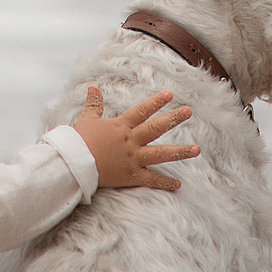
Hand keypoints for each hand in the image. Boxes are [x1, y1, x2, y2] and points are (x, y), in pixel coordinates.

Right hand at [75, 85, 198, 190]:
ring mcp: (133, 159)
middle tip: (189, 111)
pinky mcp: (131, 175)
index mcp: (121, 126)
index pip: (142, 111)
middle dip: (173, 119)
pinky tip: (178, 185)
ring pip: (160, 154)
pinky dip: (164, 183)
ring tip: (197, 149)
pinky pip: (151, 179)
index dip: (156, 102)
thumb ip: (94, 104)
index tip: (170, 94)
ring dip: (180, 152)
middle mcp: (130, 141)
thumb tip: (94, 87)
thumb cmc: (78, 141)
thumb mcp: (87, 120)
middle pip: (155, 128)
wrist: (73, 164)